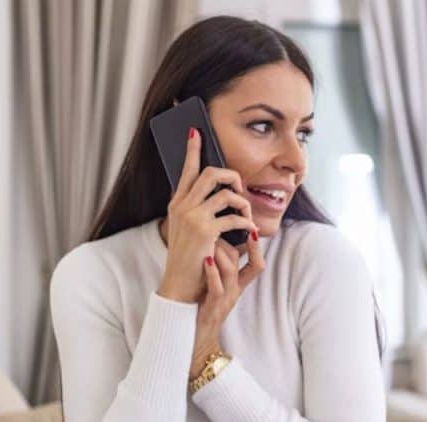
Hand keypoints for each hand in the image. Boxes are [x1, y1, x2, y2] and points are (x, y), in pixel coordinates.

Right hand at [156, 128, 255, 303]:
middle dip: (230, 176)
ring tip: (246, 212)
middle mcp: (182, 206)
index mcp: (177, 204)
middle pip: (210, 174)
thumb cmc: (188, 258)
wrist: (180, 284)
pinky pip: (233, 216)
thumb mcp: (187, 230)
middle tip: (239, 186)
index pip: (186, 170)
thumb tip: (220, 193)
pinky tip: (249, 229)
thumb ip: (197, 210)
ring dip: (242, 201)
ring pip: (225, 193)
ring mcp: (192, 217)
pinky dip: (245, 222)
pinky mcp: (205, 230)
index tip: (196, 132)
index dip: (192, 150)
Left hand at [190, 233, 265, 378]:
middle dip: (232, 246)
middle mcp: (234, 292)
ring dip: (221, 254)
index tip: (253, 230)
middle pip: (242, 264)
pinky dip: (213, 272)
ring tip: (210, 244)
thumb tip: (221, 244)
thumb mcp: (216, 287)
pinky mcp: (212, 307)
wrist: (191, 339)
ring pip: (231, 272)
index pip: (257, 266)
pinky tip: (206, 259)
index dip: (257, 249)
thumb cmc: (200, 309)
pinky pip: (217, 287)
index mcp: (237, 287)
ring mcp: (224, 300)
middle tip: (217, 233)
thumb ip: (221, 269)